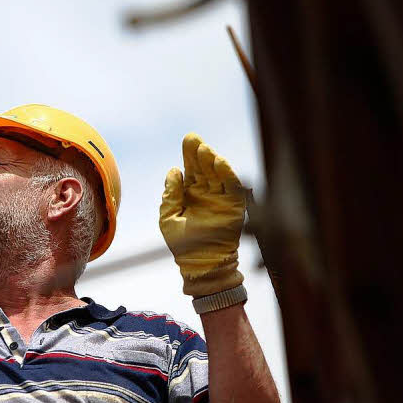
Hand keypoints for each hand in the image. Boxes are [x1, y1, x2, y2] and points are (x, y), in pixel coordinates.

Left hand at [159, 133, 245, 296]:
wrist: (200, 263)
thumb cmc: (181, 244)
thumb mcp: (168, 217)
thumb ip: (170, 195)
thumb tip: (174, 170)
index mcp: (190, 194)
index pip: (191, 169)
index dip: (189, 155)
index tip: (188, 139)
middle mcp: (206, 194)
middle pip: (204, 168)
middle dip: (199, 153)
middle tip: (194, 139)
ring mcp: (220, 199)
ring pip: (218, 174)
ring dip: (212, 160)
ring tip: (204, 150)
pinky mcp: (233, 207)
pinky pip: (232, 187)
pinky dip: (227, 173)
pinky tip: (219, 162)